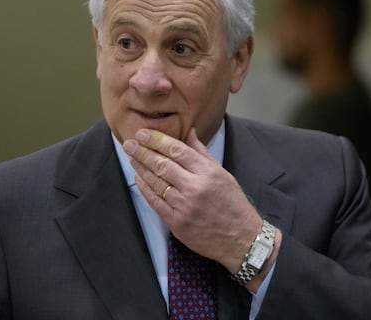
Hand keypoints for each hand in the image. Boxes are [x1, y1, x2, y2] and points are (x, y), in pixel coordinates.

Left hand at [123, 128, 275, 284]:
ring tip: (131, 158)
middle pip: (162, 164)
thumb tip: (189, 132)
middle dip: (143, 152)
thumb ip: (202, 153)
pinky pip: (156, 202)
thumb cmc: (232, 203)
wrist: (241, 238)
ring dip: (141, 168)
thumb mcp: (222, 173)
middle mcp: (195, 187)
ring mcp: (185, 206)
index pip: (176, 150)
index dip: (156, 140)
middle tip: (128, 143)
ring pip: (157, 182)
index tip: (143, 134)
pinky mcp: (177, 222)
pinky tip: (138, 178)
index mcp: (207, 172)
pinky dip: (145, 189)